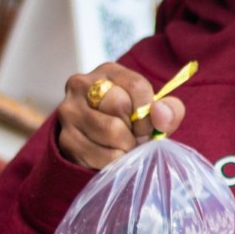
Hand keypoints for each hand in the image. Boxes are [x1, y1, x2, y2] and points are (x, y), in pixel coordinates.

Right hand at [57, 62, 185, 170]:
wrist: (95, 143)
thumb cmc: (130, 123)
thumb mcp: (153, 112)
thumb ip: (169, 110)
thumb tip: (160, 114)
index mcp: (108, 72)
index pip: (137, 85)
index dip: (148, 111)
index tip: (148, 125)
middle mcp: (82, 85)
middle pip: (120, 105)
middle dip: (136, 129)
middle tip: (136, 138)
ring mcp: (70, 111)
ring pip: (110, 130)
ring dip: (126, 146)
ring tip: (125, 146)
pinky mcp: (65, 138)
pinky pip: (100, 154)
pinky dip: (114, 161)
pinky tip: (112, 156)